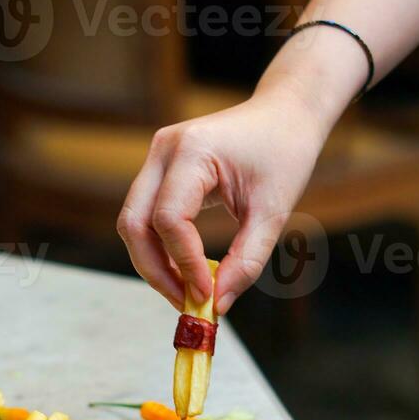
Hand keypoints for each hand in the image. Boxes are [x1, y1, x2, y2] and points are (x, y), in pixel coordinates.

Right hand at [117, 81, 331, 314]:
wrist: (284, 115)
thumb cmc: (284, 154)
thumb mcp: (274, 211)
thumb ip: (247, 260)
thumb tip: (218, 304)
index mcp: (193, 151)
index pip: (168, 219)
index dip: (184, 264)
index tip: (208, 296)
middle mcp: (164, 150)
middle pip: (134, 224)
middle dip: (156, 271)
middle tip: (187, 304)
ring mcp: (157, 157)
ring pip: (133, 224)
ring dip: (155, 263)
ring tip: (188, 291)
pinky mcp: (160, 169)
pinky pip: (146, 216)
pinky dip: (161, 248)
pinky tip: (187, 270)